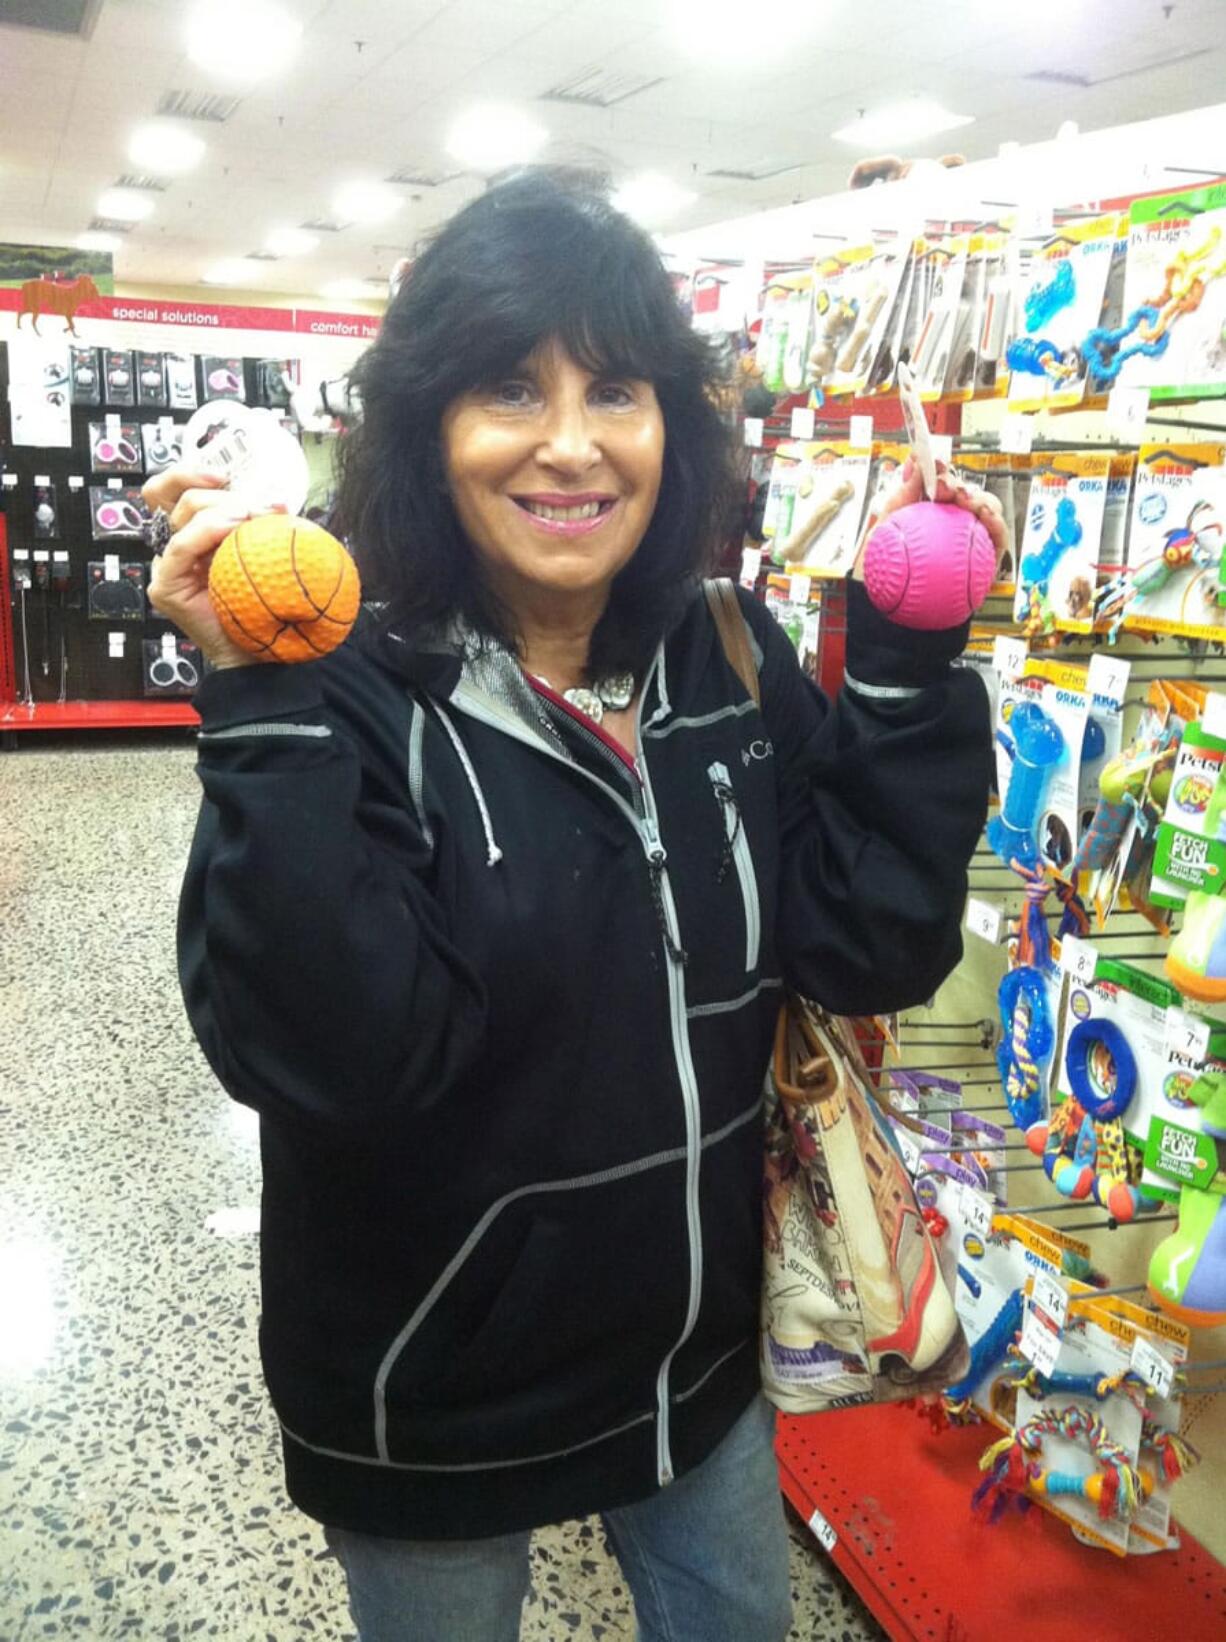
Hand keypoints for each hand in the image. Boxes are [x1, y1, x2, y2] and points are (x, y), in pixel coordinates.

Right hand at [142, 467, 274, 670]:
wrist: (261, 652)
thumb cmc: (265, 602)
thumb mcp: (261, 552)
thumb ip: (256, 525)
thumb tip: (273, 497)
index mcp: (192, 533)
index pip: (170, 489)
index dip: (190, 472)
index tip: (227, 475)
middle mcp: (175, 546)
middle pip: (181, 497)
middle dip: (226, 495)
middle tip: (265, 506)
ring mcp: (167, 566)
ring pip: (181, 515)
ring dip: (224, 508)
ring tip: (257, 516)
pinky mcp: (165, 587)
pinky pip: (180, 548)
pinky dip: (208, 531)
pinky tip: (236, 528)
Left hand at [853, 457, 1008, 582]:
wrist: (890, 615)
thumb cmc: (883, 575)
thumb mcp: (881, 534)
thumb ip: (897, 499)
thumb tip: (911, 463)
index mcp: (928, 512)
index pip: (939, 484)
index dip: (940, 470)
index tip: (933, 464)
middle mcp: (952, 522)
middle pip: (964, 493)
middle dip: (958, 484)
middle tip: (945, 488)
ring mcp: (970, 539)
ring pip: (986, 509)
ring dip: (981, 499)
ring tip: (968, 501)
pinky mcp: (986, 558)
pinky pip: (998, 538)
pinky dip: (997, 524)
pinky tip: (988, 518)